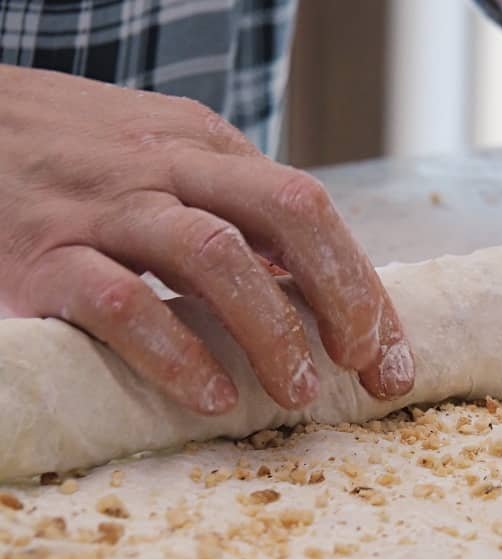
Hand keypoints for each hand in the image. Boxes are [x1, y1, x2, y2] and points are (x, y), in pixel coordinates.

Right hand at [0, 65, 413, 414]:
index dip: (361, 286)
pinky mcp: (41, 259)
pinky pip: (117, 303)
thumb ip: (236, 211)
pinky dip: (173, 352)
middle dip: (340, 296)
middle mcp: (164, 169)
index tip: (388, 356)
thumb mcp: (168, 159)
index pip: (309, 209)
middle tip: (357, 367)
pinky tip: (210, 395)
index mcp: (207, 149)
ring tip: (295, 392)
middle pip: (284, 213)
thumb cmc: (82, 159)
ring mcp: (104, 209)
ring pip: (211, 256)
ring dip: (267, 330)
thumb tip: (316, 292)